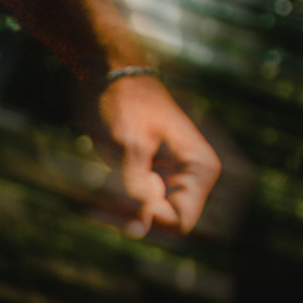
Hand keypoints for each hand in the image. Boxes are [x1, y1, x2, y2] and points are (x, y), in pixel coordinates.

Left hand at [90, 74, 220, 238]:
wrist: (113, 76)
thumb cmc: (126, 103)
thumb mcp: (130, 143)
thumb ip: (137, 185)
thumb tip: (142, 226)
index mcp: (200, 168)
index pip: (182, 221)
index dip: (153, 221)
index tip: (128, 198)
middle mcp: (191, 177)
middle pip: (165, 223)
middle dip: (134, 217)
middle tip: (106, 196)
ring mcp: (170, 178)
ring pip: (148, 217)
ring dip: (122, 212)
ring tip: (102, 189)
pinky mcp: (151, 177)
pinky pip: (136, 205)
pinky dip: (117, 203)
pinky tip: (102, 188)